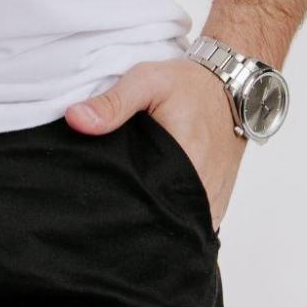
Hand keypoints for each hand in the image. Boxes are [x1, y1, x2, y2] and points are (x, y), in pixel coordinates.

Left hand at [64, 59, 245, 230]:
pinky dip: (174, 218)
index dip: (121, 206)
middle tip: (108, 208)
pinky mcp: (217, 200)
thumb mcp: (147, 81)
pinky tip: (154, 207)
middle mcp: (203, 188)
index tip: (100, 203)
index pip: (148, 204)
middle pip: (161, 220)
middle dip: (136, 217)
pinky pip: (192, 223)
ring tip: (129, 208)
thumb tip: (75, 119)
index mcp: (187, 162)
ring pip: (178, 225)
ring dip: (156, 220)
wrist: (231, 86)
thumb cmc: (189, 84)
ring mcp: (213, 199)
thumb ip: (113, 102)